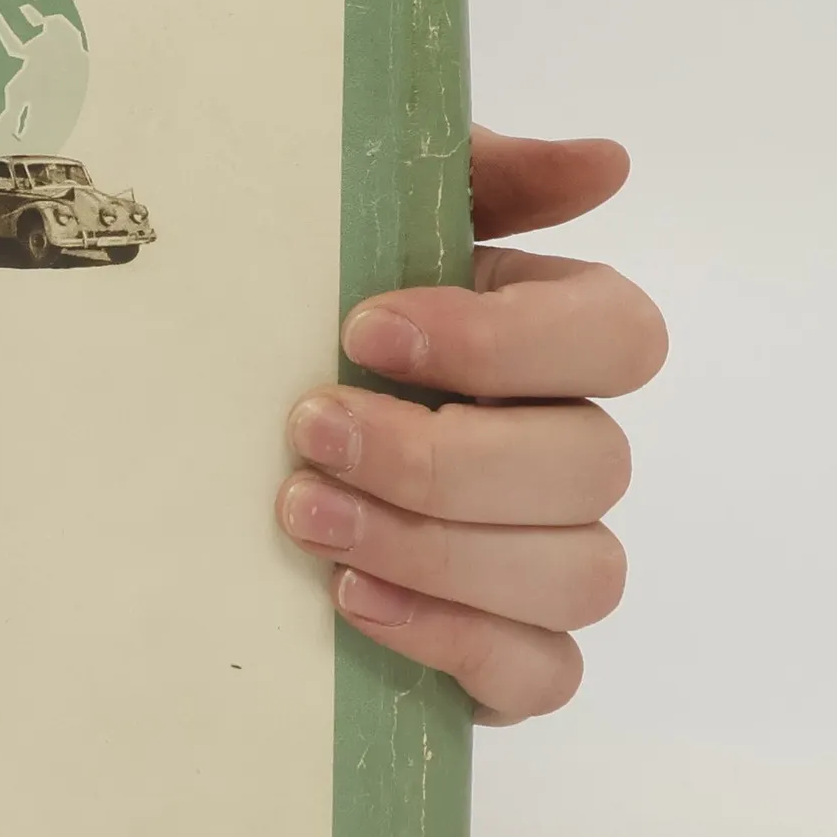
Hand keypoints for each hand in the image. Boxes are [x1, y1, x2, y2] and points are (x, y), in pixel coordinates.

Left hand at [276, 129, 666, 722]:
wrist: (221, 449)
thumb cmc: (310, 324)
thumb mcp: (366, 227)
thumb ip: (474, 183)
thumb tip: (602, 163)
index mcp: (553, 336)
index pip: (616, 336)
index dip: (502, 340)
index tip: (362, 328)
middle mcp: (570, 446)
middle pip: (591, 465)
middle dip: (439, 456)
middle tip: (308, 431)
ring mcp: (550, 557)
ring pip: (577, 573)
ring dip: (435, 549)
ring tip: (305, 519)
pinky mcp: (509, 653)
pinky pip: (540, 672)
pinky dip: (453, 642)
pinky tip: (352, 603)